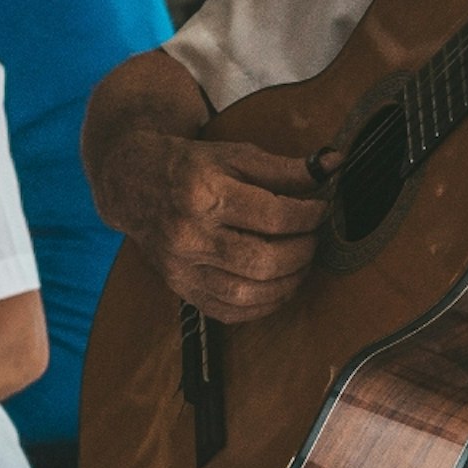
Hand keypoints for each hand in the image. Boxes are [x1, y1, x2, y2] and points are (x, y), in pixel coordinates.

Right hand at [116, 133, 326, 323]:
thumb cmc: (190, 167)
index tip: (321, 211)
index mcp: (204, 193)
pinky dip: (263, 306)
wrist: (133, 184)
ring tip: (300, 263)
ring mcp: (181, 267)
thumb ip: (286, 168)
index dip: (309, 216)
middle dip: (302, 253)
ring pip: (248, 294)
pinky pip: (229, 312)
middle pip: (264, 261)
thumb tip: (335, 166)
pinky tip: (277, 286)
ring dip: (288, 283)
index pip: (274, 216)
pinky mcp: (179, 288)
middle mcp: (189, 235)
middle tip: (312, 240)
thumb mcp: (236, 155)